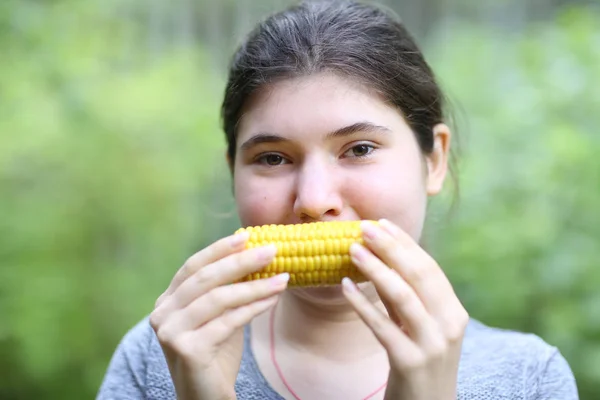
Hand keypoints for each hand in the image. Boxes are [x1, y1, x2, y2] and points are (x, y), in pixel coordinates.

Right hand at [149, 232, 288, 399]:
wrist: (206, 397)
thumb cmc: (216, 354)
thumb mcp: (219, 315)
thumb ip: (228, 289)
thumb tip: (257, 255)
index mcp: (167, 301)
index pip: (193, 266)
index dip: (219, 249)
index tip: (247, 236)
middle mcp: (162, 314)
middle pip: (205, 278)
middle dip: (241, 261)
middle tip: (272, 251)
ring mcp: (171, 332)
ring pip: (218, 298)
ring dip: (255, 286)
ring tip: (283, 278)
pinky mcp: (188, 349)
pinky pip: (227, 321)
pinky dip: (253, 308)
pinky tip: (273, 300)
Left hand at [341, 219, 468, 399]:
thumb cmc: (421, 361)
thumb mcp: (419, 325)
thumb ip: (405, 295)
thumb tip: (380, 258)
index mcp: (453, 312)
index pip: (429, 268)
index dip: (405, 243)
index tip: (382, 222)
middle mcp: (449, 326)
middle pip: (419, 276)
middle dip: (391, 247)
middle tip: (364, 227)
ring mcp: (432, 345)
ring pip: (402, 297)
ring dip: (375, 269)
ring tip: (352, 249)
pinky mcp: (410, 363)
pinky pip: (382, 327)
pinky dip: (362, 304)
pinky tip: (344, 287)